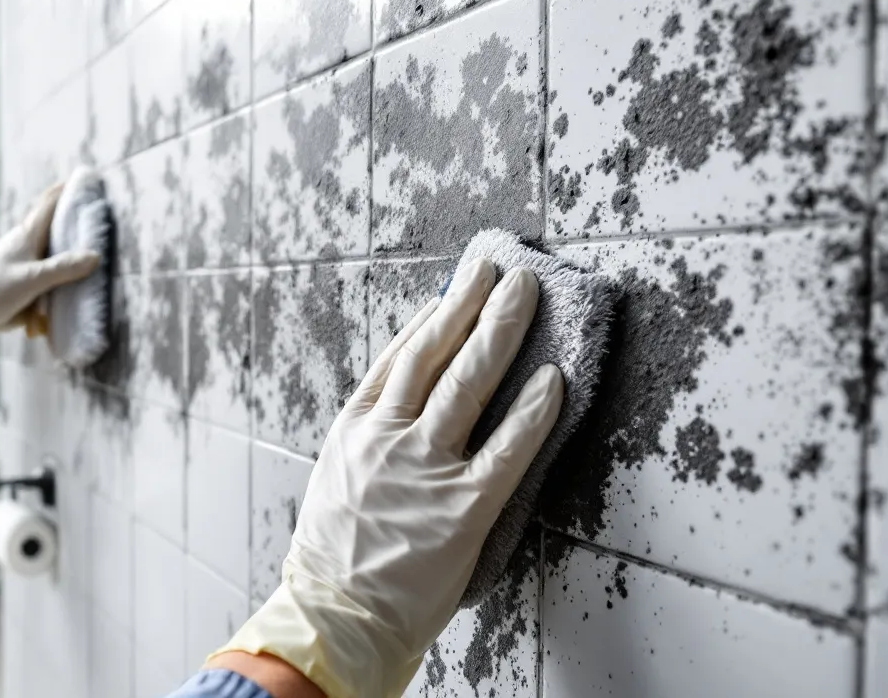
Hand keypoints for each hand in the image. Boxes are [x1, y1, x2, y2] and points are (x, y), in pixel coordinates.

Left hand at [0, 183, 97, 415]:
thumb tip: (95, 256)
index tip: (87, 176)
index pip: (50, 203)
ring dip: (75, 250)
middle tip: (101, 210)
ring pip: (57, 253)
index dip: (68, 188)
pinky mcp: (29, 285)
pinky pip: (55, 278)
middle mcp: (30, 246)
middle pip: (58, 226)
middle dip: (77, 218)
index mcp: (28, 235)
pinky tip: (82, 285)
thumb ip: (63, 268)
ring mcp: (29, 266)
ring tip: (100, 246)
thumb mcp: (31, 277)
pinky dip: (68, 278)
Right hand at [213, 259, 564, 697]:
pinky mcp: (462, 509)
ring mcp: (424, 470)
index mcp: (355, 429)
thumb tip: (405, 404)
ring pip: (468, 383)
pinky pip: (506, 450)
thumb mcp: (336, 480)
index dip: (431, 318)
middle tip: (498, 269)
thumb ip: (370, 439)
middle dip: (469, 303)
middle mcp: (388, 438)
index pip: (399, 358)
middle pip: (435, 353)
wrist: (334, 619)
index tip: (454, 289)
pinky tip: (553, 379)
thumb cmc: (335, 558)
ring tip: (526, 294)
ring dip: (501, 330)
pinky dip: (532, 411)